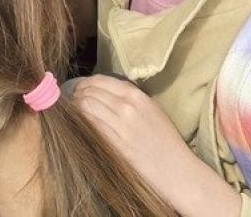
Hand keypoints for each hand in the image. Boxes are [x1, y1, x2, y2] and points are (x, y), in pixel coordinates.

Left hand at [72, 76, 238, 215]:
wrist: (177, 170)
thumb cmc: (166, 140)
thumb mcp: (152, 109)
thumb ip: (131, 98)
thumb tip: (106, 92)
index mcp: (137, 96)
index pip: (101, 80)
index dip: (86, 83)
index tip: (81, 88)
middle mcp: (127, 107)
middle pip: (90, 92)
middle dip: (78, 94)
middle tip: (73, 100)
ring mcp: (120, 126)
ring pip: (86, 106)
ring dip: (77, 107)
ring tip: (75, 111)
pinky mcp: (115, 144)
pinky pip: (91, 125)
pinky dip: (82, 121)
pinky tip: (80, 124)